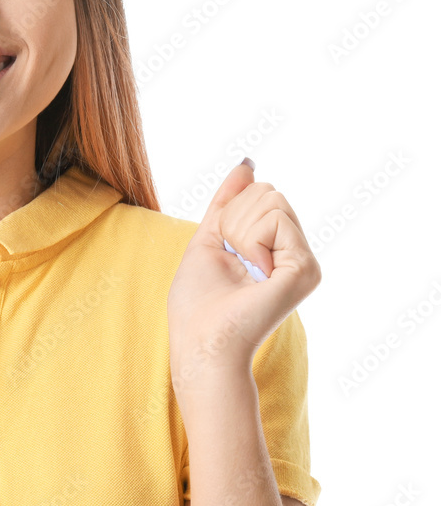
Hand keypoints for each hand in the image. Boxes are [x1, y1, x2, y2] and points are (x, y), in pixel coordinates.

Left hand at [167, 159, 320, 389]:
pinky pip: (276, 219)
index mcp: (275, 247)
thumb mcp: (209, 237)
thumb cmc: (198, 301)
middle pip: (267, 191)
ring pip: (272, 199)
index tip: (225, 249)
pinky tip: (254, 272)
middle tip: (232, 259)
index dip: (229, 213)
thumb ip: (229, 201)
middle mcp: (295, 253)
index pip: (259, 193)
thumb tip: (247, 164)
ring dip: (239, 230)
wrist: (201, 340)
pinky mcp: (307, 269)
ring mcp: (304, 262)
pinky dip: (250, 240)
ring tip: (243, 267)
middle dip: (234, 218)